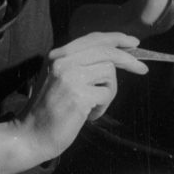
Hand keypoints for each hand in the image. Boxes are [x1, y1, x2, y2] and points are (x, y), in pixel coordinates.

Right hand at [14, 33, 146, 160]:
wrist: (31, 135)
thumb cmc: (49, 110)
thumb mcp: (59, 79)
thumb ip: (80, 64)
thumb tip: (115, 57)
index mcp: (58, 55)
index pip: (93, 38)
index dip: (116, 38)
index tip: (133, 41)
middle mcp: (63, 61)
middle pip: (106, 51)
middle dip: (129, 59)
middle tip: (143, 69)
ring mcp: (70, 77)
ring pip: (109, 73)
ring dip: (108, 92)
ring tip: (94, 106)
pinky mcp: (79, 95)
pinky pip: (106, 94)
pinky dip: (102, 107)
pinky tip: (88, 116)